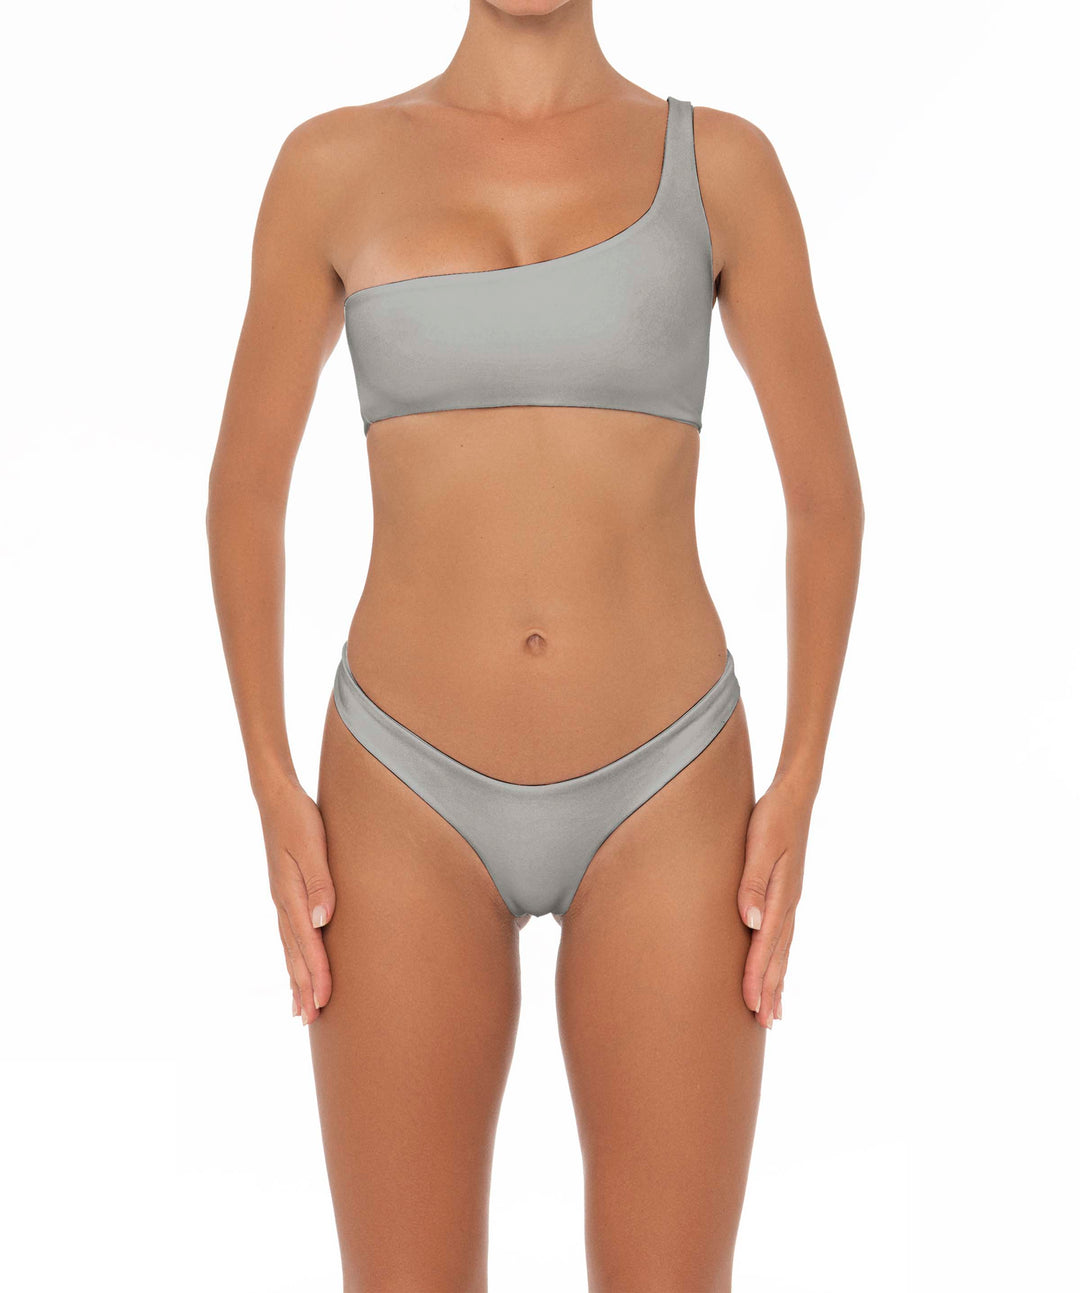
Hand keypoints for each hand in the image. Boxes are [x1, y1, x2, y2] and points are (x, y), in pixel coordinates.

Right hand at [256, 778, 334, 1024]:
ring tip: (300, 1009)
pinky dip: (293, 957)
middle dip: (303, 988)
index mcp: (290, 895)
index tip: (324, 1001)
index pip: (307, 943)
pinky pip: (289, 935)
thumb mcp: (312, 846)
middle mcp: (283, 902)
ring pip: (289, 948)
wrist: (277, 798)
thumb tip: (323, 922)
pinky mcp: (285, 894)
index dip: (316, 973)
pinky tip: (296, 967)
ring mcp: (281, 899)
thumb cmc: (299, 819)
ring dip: (296, 979)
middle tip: (309, 1021)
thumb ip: (319, 883)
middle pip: (294, 954)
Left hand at [737, 774, 811, 1028]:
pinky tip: (775, 968)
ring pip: (782, 950)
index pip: (766, 946)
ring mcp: (791, 900)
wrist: (794, 796)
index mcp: (782, 896)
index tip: (752, 1006)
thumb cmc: (772, 818)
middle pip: (778, 956)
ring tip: (772, 1012)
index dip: (758, 977)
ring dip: (777, 981)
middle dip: (771, 990)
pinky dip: (779, 959)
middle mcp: (789, 903)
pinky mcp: (787, 893)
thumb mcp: (760, 846)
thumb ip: (753, 883)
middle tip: (765, 1023)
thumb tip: (751, 922)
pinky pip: (783, 936)